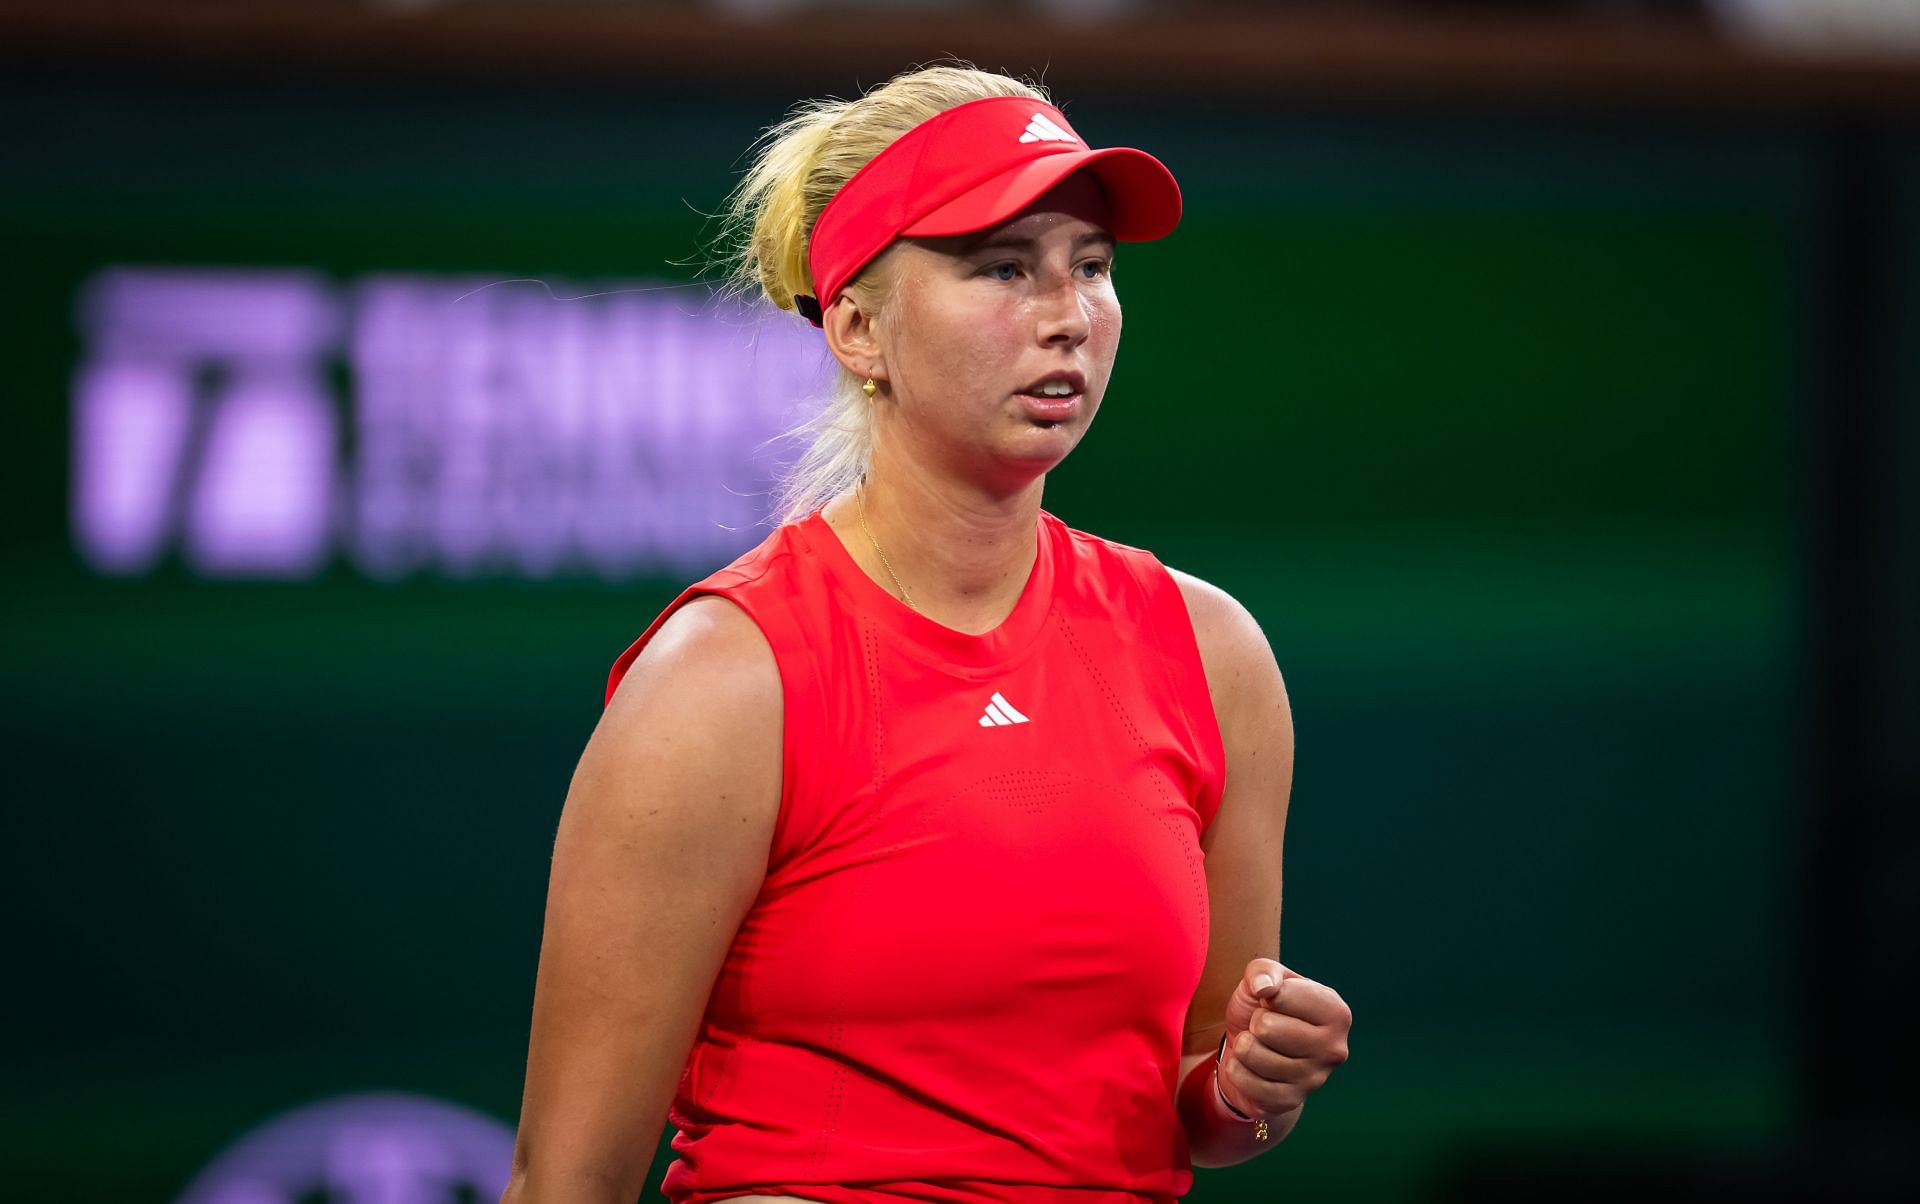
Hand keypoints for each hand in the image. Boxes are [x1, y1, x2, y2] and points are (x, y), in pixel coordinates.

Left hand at [1217, 958, 1351, 1119]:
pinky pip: (1244, 1080)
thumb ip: (1263, 971)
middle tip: (1266, 1028)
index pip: (1282, 995)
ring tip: (1259, 1045)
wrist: (1255, 1052)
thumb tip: (1264, 988)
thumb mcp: (1264, 978)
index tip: (1274, 1003)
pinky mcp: (1289, 1102)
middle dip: (1255, 1022)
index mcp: (1336, 1012)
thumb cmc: (1264, 1008)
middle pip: (1266, 1027)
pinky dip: (1237, 1069)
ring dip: (1245, 1045)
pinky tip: (1251, 1067)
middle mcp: (1334, 1049)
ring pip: (1251, 1053)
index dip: (1266, 995)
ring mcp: (1314, 1079)